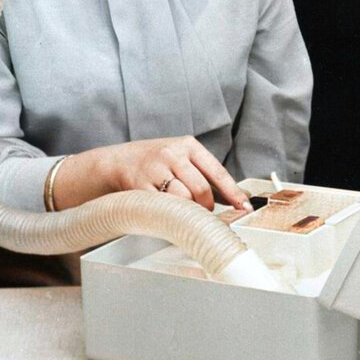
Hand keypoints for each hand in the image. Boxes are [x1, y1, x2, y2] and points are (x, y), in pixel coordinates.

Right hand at [51, 136, 252, 212]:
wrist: (116, 162)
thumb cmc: (155, 163)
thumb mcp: (180, 158)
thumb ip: (203, 174)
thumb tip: (234, 198)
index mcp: (187, 145)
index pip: (217, 171)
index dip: (232, 192)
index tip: (244, 206)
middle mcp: (172, 154)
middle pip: (201, 190)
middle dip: (206, 207)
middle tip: (204, 213)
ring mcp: (155, 169)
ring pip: (183, 200)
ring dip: (187, 211)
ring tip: (183, 211)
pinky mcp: (140, 185)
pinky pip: (163, 207)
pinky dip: (169, 214)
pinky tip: (167, 213)